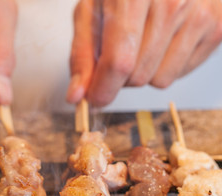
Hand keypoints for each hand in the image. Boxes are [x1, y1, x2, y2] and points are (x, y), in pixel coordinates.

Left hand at [67, 0, 221, 106]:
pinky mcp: (216, 28)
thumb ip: (82, 56)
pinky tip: (164, 41)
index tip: (94, 98)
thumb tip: (76, 96)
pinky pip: (180, 73)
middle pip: (137, 77)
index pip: (118, 62)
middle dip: (122, 76)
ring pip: (158, 81)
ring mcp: (198, 15)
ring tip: (144, 42)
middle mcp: (171, 2)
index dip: (103, 89)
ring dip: (144, 71)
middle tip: (122, 50)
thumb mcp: (91, 13)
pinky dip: (166, 65)